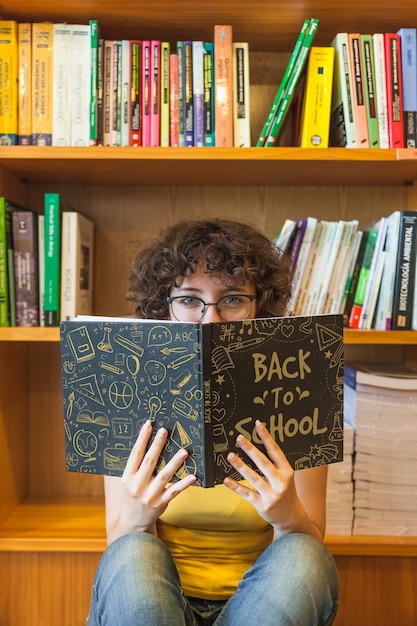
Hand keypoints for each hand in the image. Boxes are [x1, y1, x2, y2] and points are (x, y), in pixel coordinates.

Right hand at [110, 421, 195, 538]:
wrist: (133, 522)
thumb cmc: (132, 494)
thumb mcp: (128, 481)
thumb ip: (136, 465)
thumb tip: (146, 441)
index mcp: (127, 477)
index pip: (135, 454)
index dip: (142, 439)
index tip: (148, 424)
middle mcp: (137, 485)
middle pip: (149, 461)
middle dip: (157, 445)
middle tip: (165, 431)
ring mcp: (150, 495)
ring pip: (164, 475)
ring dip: (175, 462)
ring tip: (184, 451)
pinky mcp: (161, 503)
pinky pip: (174, 491)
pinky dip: (184, 483)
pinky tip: (193, 475)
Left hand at [223, 420, 321, 539]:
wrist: (291, 518)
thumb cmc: (285, 490)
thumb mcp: (285, 476)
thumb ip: (274, 463)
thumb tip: (256, 442)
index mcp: (287, 471)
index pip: (275, 451)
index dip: (266, 438)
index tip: (257, 425)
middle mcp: (280, 482)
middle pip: (263, 463)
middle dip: (250, 449)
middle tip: (239, 438)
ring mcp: (271, 495)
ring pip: (253, 477)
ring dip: (240, 466)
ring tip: (230, 455)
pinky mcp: (262, 505)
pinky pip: (246, 494)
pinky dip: (236, 486)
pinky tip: (226, 479)